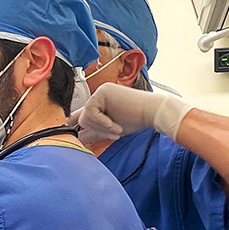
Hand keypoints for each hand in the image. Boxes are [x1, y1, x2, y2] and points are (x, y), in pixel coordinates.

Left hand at [69, 82, 193, 142]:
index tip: (80, 137)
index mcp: (100, 104)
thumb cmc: (135, 121)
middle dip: (96, 131)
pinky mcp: (102, 91)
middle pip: (82, 119)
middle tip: (114, 134)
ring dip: (101, 128)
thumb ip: (94, 132)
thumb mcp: (109, 130)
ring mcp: (99, 92)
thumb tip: (77, 138)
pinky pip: (91, 112)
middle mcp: (98, 96)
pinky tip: (114, 123)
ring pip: (85, 117)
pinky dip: (102, 122)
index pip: (82, 116)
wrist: (152, 112)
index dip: (79, 128)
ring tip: (117, 128)